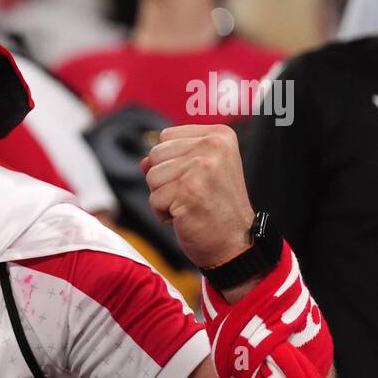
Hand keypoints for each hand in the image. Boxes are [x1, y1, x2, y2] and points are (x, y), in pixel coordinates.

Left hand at [140, 124, 254, 271]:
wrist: (234, 242)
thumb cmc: (216, 208)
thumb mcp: (200, 172)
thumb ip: (172, 158)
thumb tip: (143, 162)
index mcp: (219, 135)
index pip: (166, 136)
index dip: (171, 162)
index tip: (196, 178)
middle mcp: (213, 145)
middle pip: (155, 154)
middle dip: (165, 180)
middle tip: (192, 194)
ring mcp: (202, 166)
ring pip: (152, 176)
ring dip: (163, 197)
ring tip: (190, 204)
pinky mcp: (189, 189)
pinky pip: (154, 198)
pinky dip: (163, 212)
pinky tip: (186, 215)